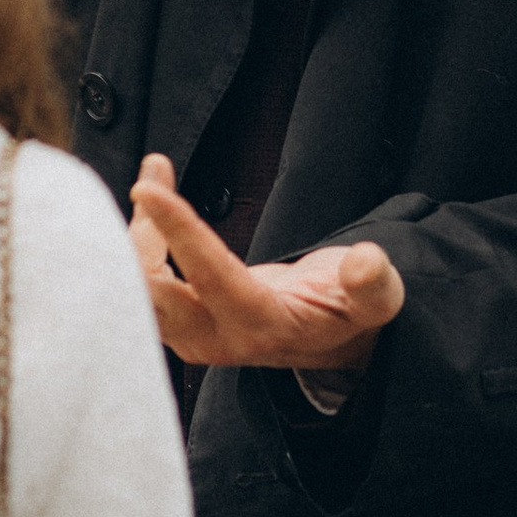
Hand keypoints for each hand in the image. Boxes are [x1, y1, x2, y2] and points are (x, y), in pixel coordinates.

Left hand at [130, 155, 405, 376]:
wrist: (332, 342)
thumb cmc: (350, 310)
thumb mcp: (377, 299)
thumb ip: (374, 284)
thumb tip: (366, 260)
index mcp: (263, 327)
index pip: (209, 276)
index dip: (177, 231)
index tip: (147, 189)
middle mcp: (218, 339)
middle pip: (154, 294)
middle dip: (140, 236)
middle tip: (149, 178)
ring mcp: (194, 336)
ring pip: (141, 289)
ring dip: (139, 232)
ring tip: (155, 175)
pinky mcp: (182, 324)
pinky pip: (144, 284)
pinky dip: (143, 240)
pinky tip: (152, 202)